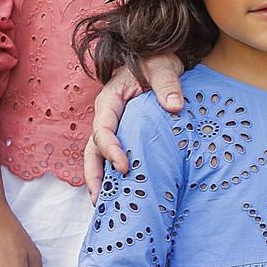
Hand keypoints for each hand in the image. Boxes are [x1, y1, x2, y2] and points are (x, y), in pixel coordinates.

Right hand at [84, 55, 186, 197]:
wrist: (160, 59)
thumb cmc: (158, 60)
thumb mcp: (163, 66)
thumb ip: (168, 84)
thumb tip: (175, 106)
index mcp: (110, 100)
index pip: (103, 129)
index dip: (111, 149)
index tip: (124, 166)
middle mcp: (106, 117)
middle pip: (91, 150)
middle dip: (94, 176)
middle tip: (101, 201)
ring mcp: (113, 128)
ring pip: (97, 158)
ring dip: (99, 181)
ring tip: (105, 207)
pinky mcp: (123, 135)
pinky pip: (112, 157)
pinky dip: (113, 177)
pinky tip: (122, 196)